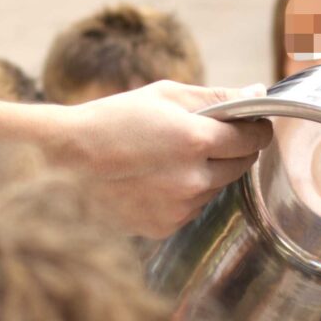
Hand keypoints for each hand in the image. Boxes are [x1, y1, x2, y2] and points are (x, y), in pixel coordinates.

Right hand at [56, 80, 271, 237]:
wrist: (63, 159)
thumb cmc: (112, 118)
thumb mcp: (163, 94)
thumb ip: (216, 96)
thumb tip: (257, 94)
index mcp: (195, 140)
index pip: (252, 139)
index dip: (257, 129)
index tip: (254, 125)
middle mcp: (192, 179)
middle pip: (240, 166)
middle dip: (235, 150)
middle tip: (213, 137)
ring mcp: (178, 207)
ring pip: (215, 189)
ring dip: (207, 173)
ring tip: (171, 157)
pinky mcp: (163, 227)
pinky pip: (190, 209)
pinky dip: (183, 194)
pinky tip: (155, 179)